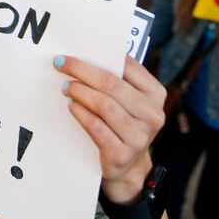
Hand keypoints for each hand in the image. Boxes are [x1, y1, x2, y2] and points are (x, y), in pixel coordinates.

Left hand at [55, 55, 165, 204]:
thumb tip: (89, 54)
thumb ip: (119, 79)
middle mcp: (152, 115)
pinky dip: (81, 114)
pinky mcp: (122, 154)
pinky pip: (96, 128)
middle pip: (112, 85)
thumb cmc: (124, 124)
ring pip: (104, 105)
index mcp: (156, 94)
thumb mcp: (129, 101)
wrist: (128, 166)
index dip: (100, 56)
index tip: (75, 52)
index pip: (128, 67)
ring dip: (80, 92)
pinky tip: (72, 106)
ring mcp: (139, 137)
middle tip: (61, 65)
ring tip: (66, 87)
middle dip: (83, 71)